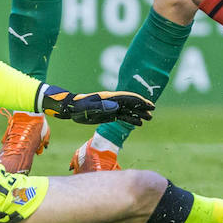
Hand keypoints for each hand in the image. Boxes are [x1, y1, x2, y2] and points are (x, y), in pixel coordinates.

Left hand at [38, 85, 154, 125]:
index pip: (128, 98)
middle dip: (142, 107)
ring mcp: (110, 108)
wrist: (70, 109)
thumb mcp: (88, 108)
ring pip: (128, 110)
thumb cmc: (77, 108)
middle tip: (152, 112)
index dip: (139, 101)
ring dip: (138, 114)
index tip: (150, 105)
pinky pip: (122, 116)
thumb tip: (116, 107)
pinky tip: (138, 124)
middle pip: (130, 104)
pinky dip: (131, 119)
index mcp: (109, 98)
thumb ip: (101, 107)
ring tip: (148, 119)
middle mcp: (112, 102)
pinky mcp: (108, 115)